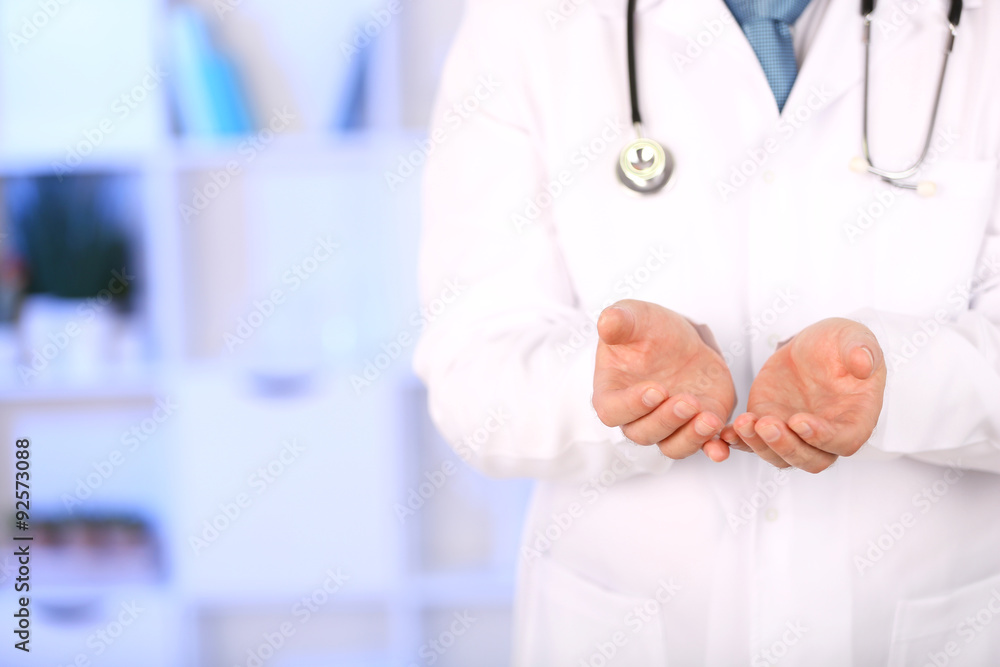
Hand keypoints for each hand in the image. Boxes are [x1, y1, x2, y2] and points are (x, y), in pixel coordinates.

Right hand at [593, 300, 735, 460]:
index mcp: (612, 392)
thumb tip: (606, 323)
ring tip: (709, 419)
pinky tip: (721, 447)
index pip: (612, 411)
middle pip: (643, 433)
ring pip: (672, 447)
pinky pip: (701, 446)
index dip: (631, 405)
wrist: (678, 339)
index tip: (655, 389)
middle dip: (666, 420)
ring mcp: (668, 425)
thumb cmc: (647, 330)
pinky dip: (711, 449)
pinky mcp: (696, 426)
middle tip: (687, 401)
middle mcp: (637, 416)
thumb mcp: (634, 317)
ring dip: (690, 438)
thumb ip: (619, 321)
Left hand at [721, 318, 885, 472]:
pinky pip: (753, 442)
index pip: (844, 441)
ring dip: (760, 445)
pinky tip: (725, 433)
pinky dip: (739, 442)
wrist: (814, 347)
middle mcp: (826, 435)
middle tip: (766, 424)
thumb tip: (863, 365)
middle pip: (810, 460)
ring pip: (779, 456)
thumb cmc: (841, 345)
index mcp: (856, 419)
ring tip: (743, 422)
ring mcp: (795, 434)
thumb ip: (862, 351)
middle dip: (787, 447)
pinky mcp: (769, 424)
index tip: (799, 421)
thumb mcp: (854, 338)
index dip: (823, 438)